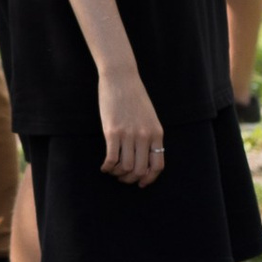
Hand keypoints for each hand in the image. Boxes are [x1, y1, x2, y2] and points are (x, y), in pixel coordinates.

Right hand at [97, 62, 164, 186]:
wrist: (121, 78)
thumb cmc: (134, 96)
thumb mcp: (150, 117)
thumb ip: (150, 136)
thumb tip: (144, 157)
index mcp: (157, 133)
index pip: (157, 165)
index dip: (149, 179)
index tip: (141, 183)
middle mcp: (145, 136)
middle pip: (140, 170)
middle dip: (130, 179)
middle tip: (121, 177)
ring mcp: (129, 134)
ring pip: (125, 168)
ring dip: (117, 174)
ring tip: (111, 170)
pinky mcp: (112, 131)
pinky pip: (111, 158)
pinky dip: (107, 167)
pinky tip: (104, 166)